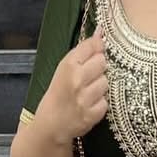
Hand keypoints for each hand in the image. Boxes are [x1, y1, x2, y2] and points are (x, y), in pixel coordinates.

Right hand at [40, 26, 108, 145]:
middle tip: (88, 77)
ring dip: (100, 86)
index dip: (96, 48)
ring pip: (106, 82)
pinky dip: (100, 103)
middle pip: (103, 62)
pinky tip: (89, 104)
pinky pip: (106, 101)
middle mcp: (77, 80)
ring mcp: (85, 98)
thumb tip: (101, 32)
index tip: (95, 52)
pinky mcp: (93, 114)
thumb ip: (83, 51)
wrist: (50, 124)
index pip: (93, 46)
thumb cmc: (57, 94)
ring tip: (88, 92)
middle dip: (98, 68)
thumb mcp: (64, 69)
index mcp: (67, 65)